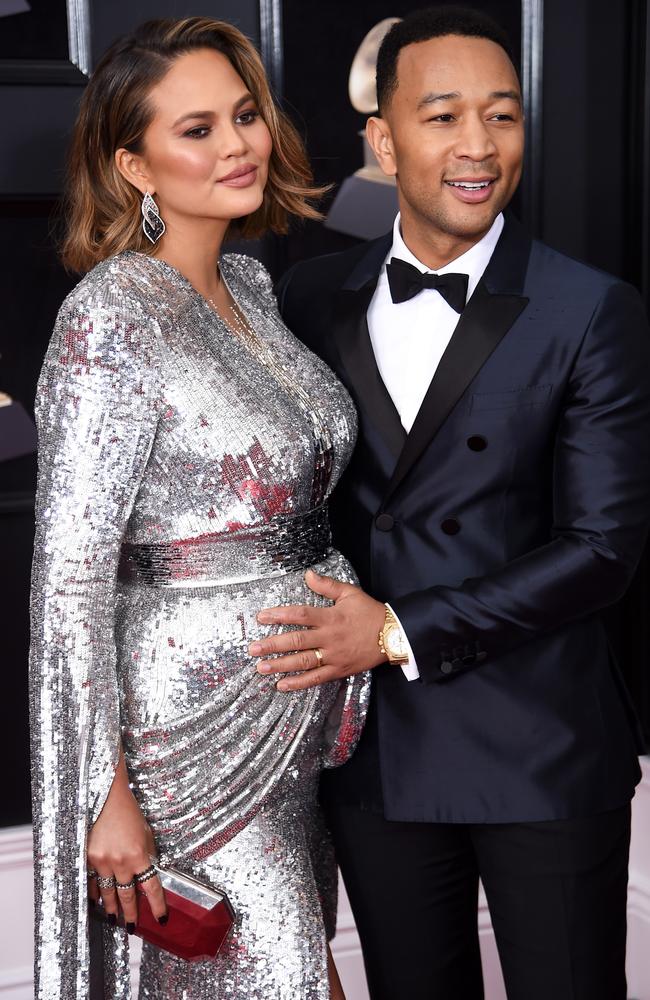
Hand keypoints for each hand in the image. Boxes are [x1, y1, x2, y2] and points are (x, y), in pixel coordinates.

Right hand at [87, 750, 166, 931]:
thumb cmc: (129, 813)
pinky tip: (97, 901)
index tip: (161, 918)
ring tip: (114, 918)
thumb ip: (147, 855)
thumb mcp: (146, 833)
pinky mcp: (89, 858)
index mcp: (139, 855)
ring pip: (108, 893)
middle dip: (131, 914)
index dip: (157, 905)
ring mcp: (103, 861)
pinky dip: (95, 893)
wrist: (108, 798)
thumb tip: (149, 872)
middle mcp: (121, 862)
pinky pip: (93, 881)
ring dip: (111, 908)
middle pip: (127, 896)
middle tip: (131, 927)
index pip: (152, 888)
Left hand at [248, 569, 386, 690]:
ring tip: (261, 667)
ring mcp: (333, 655)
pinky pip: (316, 678)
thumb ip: (327, 585)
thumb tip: (307, 574)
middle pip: (296, 641)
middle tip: (253, 648)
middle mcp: (329, 637)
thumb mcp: (350, 593)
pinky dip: (299, 683)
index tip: (261, 617)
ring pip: (303, 661)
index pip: (300, 615)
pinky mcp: (338, 669)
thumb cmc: (370, 613)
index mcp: (330, 617)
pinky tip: (282, 685)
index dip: (279, 615)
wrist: (393, 634)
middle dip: (272, 644)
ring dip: (280, 665)